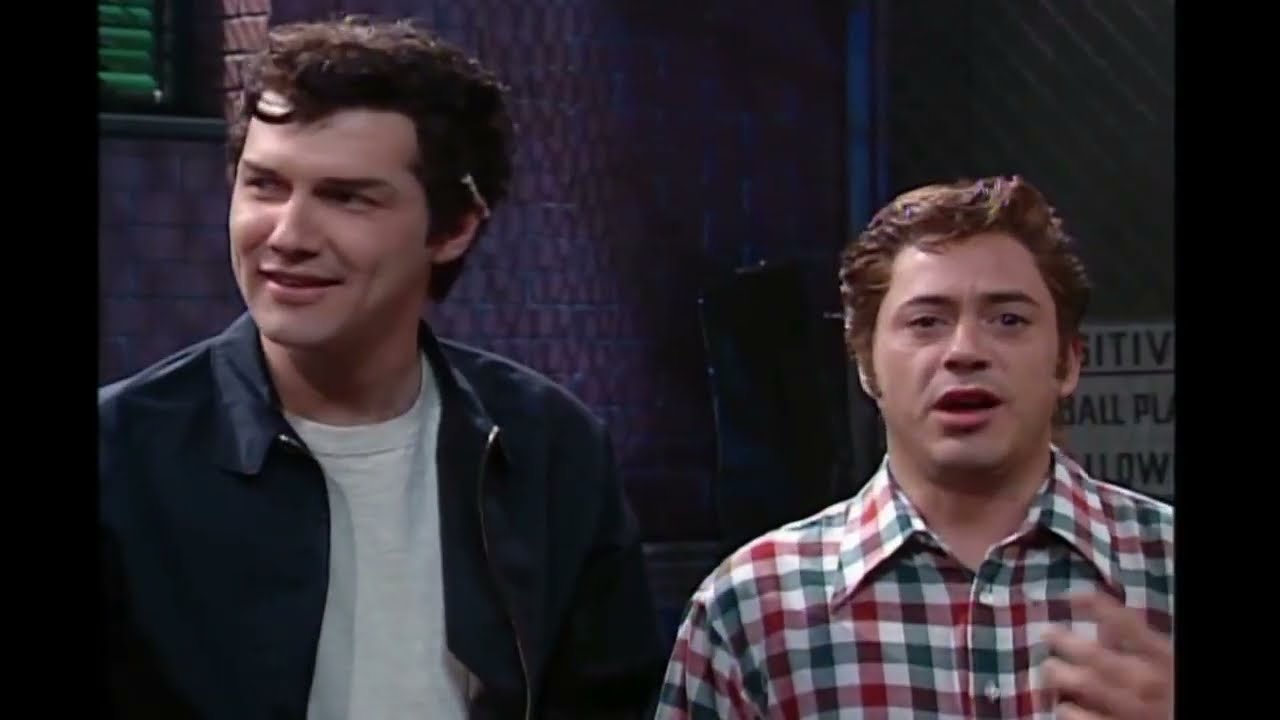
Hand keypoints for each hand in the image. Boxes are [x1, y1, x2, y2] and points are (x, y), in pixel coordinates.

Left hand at [1041, 592, 1172, 719]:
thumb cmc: (1174, 689)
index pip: (1125, 623)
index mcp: (1162, 658)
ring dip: (1060, 673)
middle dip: (1065, 641)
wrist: (1183, 719)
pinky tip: (1062, 706)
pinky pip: (1083, 719)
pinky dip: (1067, 711)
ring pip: (1084, 684)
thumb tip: (1105, 626)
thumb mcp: (1170, 661)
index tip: (1072, 595)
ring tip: (1049, 667)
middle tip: (1047, 633)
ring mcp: (1132, 709)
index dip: (1095, 605)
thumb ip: (1142, 644)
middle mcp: (1145, 681)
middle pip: (1095, 654)